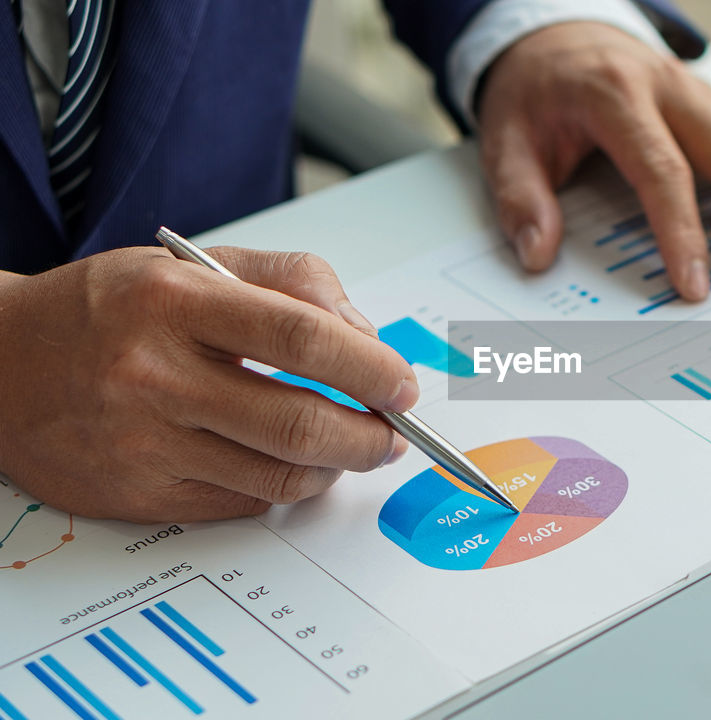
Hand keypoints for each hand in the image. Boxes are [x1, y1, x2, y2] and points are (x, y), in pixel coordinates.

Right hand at [0, 247, 416, 522]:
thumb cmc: (108, 309)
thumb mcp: (192, 265)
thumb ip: (289, 281)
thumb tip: (363, 332)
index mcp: (173, 302)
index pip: (302, 336)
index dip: (371, 367)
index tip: (403, 383)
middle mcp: (154, 374)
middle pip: (300, 423)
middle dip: (371, 435)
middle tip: (395, 431)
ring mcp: (143, 443)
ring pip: (279, 475)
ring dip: (337, 467)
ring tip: (352, 446)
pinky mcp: (138, 494)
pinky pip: (242, 503)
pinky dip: (283, 487)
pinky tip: (289, 463)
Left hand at [477, 22, 710, 299]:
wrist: (558, 38)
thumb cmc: (538, 92)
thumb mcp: (504, 136)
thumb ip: (519, 195)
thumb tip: (538, 253)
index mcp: (617, 94)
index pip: (661, 167)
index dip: (681, 230)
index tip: (694, 285)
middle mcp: (673, 91)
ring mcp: (705, 99)